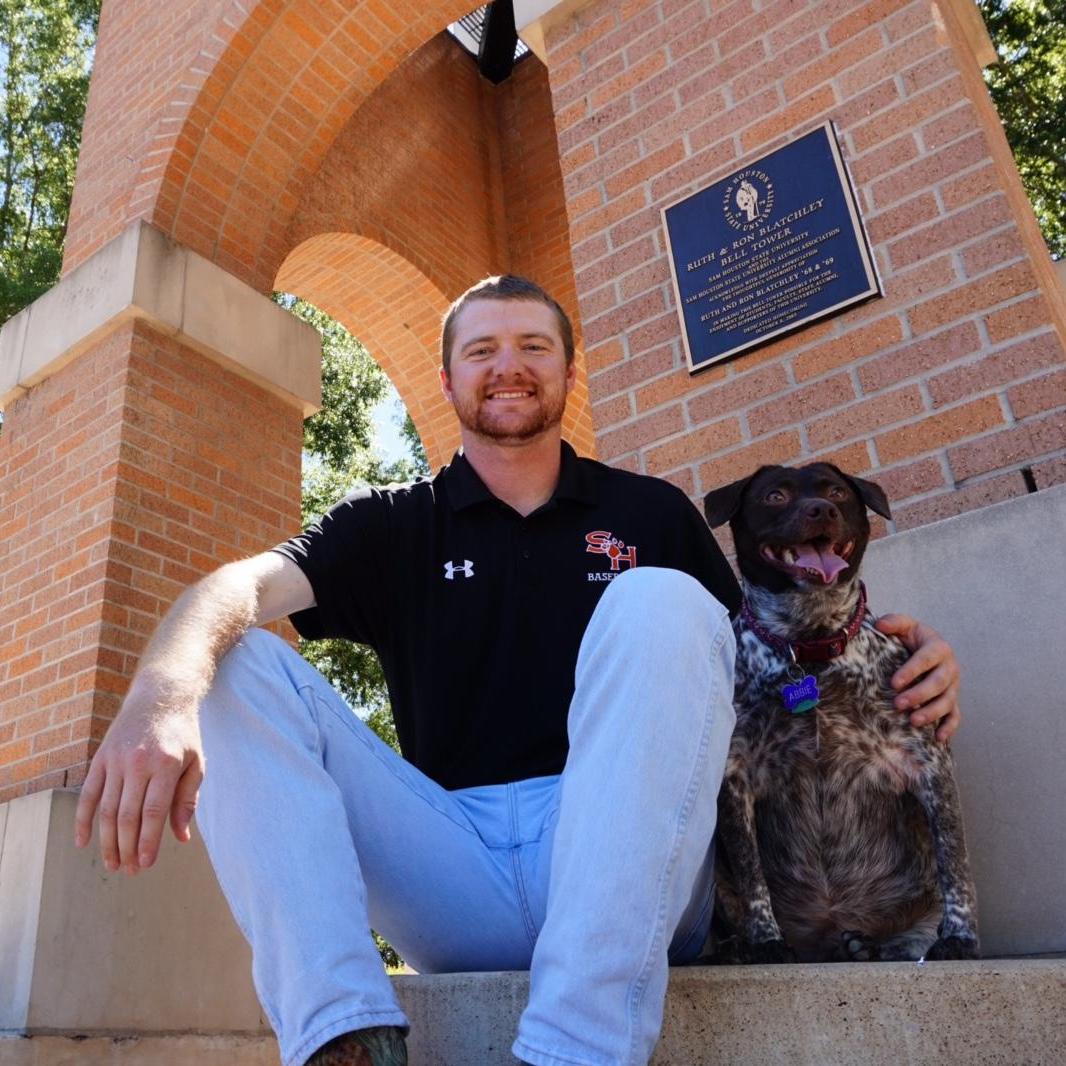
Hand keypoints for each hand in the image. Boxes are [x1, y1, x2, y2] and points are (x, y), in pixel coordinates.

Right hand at [74, 691, 203, 874]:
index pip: (153, 812)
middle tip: (129, 871)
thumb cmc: (183, 734)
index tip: (146, 864)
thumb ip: (187, 799)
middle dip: (127, 848)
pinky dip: (83, 819)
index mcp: (165, 764)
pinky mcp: (100, 758)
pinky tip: (83, 842)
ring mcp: (115, 760)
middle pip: (128, 815)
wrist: (159, 697)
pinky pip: (88, 794)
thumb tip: (181, 837)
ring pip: (107, 809)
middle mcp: (138, 763)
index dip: (148, 841)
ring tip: (113, 864)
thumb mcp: (196, 762)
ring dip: (107, 841)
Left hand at [874, 614, 960, 741]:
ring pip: (948, 701)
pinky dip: (949, 727)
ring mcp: (953, 685)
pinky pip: (955, 715)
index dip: (911, 671)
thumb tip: (880, 624)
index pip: (926, 660)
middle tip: (898, 704)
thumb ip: (894, 622)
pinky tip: (939, 738)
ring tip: (913, 721)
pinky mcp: (952, 699)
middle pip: (939, 683)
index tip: (894, 682)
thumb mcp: (905, 625)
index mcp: (938, 648)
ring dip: (932, 712)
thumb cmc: (912, 637)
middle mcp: (950, 667)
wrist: (928, 646)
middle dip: (919, 695)